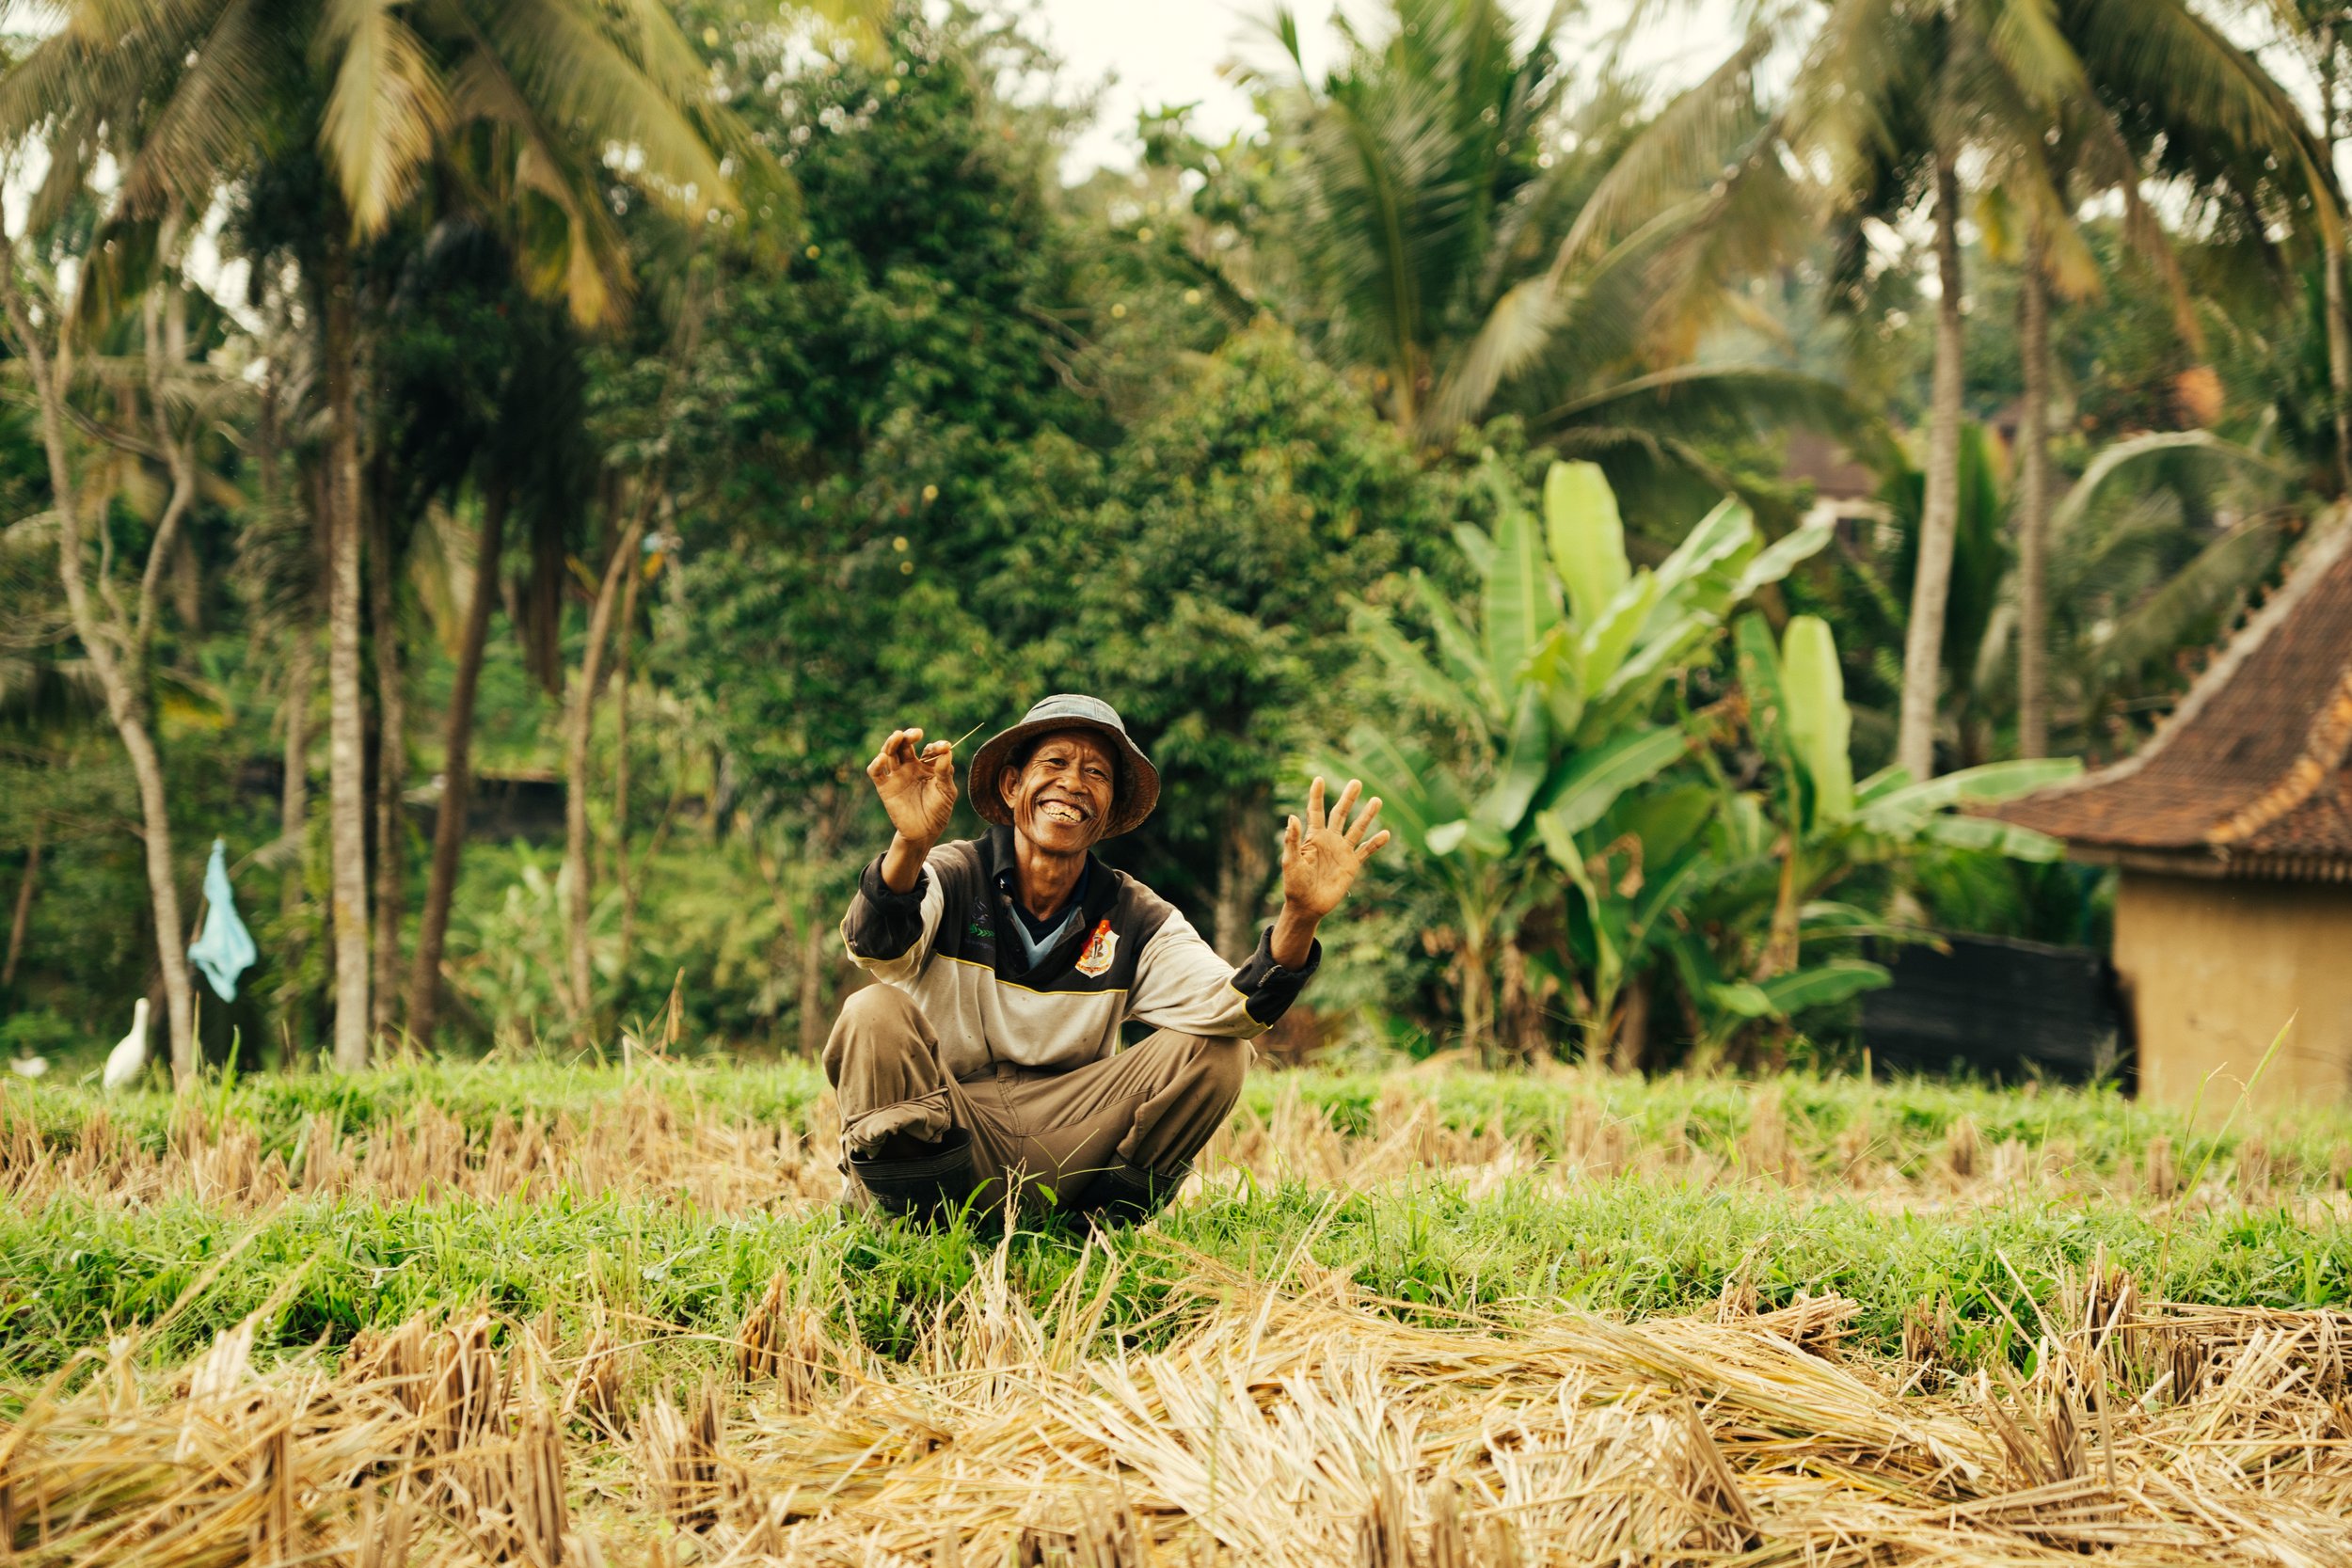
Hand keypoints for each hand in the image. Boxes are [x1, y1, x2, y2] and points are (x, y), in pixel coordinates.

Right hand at [866, 727, 957, 848]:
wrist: (925, 832)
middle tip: (916, 734)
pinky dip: (876, 764)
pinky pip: (876, 772)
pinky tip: (882, 759)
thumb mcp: (947, 791)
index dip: (936, 746)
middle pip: (904, 744)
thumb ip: (945, 771)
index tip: (944, 748)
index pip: (929, 749)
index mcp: (927, 765)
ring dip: (892, 743)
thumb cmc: (938, 810)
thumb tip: (947, 751)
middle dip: (908, 736)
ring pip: (889, 752)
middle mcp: (910, 766)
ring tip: (897, 737)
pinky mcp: (885, 787)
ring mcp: (897, 775)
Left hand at [1280, 777, 1389, 920]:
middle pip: (1340, 814)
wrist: (1308, 906)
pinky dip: (1376, 843)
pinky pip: (1366, 851)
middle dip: (1348, 798)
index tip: (1319, 779)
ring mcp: (1342, 851)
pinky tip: (1386, 834)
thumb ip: (1292, 840)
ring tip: (1377, 800)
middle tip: (1356, 782)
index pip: (1316, 811)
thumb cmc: (1295, 884)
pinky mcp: (1351, 864)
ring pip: (1357, 828)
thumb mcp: (1290, 861)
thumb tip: (1292, 817)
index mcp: (1313, 837)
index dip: (1317, 796)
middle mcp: (1329, 840)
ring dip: (1367, 815)